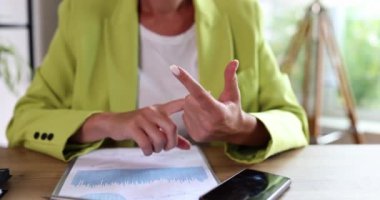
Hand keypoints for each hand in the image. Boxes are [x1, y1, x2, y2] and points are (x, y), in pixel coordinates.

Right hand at [73, 99, 190, 155]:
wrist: (114, 123)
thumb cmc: (138, 127)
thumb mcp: (154, 129)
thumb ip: (171, 137)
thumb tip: (188, 147)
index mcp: (160, 110)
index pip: (178, 103)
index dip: (191, 101)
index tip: (207, 92)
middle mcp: (153, 111)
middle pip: (172, 128)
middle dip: (171, 143)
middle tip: (166, 148)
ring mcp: (142, 118)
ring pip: (159, 138)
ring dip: (158, 149)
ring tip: (154, 149)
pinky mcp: (133, 126)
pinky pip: (146, 143)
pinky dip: (148, 151)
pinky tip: (146, 150)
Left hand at [170, 60, 256, 142]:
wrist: (234, 132)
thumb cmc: (233, 109)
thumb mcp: (233, 94)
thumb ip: (230, 78)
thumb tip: (234, 61)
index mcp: (218, 111)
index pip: (198, 92)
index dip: (186, 80)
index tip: (174, 68)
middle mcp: (208, 123)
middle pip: (189, 99)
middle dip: (195, 96)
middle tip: (209, 100)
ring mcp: (201, 131)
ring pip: (186, 107)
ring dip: (193, 105)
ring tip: (206, 110)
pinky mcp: (195, 136)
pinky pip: (184, 117)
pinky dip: (191, 114)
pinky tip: (203, 118)